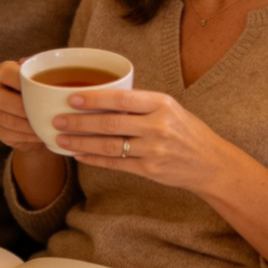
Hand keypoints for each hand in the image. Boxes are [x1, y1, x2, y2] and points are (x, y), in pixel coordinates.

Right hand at [0, 60, 43, 149]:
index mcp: (2, 72)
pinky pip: (9, 135)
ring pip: (6, 120)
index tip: (39, 88)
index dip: (19, 80)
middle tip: (44, 112)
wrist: (35, 115)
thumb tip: (28, 61)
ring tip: (46, 126)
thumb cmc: (41, 91)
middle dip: (24, 108)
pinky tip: (40, 134)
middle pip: (1, 99)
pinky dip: (27, 136)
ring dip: (27, 125)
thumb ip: (40, 69)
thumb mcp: (43, 77)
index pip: (5, 73)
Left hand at [53, 87, 267, 264]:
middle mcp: (158, 126)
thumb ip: (140, 104)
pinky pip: (116, 163)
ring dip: (81, 141)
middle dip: (80, 121)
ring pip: (110, 145)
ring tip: (61, 137)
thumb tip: (99, 97)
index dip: (94, 98)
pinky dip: (94, 159)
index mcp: (162, 104)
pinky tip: (79, 154)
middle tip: (57, 119)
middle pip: (111, 123)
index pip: (122, 98)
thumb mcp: (169, 108)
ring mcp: (154, 150)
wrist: (211, 163)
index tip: (72, 97)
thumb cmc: (186, 131)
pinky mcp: (150, 170)